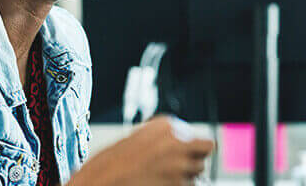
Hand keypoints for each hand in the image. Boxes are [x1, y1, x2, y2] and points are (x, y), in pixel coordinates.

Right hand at [68, 116, 213, 185]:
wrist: (101, 182)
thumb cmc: (112, 163)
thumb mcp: (138, 139)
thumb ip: (164, 140)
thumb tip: (184, 146)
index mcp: (167, 126)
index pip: (204, 142)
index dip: (193, 151)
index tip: (185, 156)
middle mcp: (178, 142)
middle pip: (203, 158)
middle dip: (191, 164)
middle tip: (174, 170)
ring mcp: (180, 166)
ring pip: (197, 176)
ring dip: (184, 179)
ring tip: (161, 179)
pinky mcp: (178, 185)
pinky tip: (159, 184)